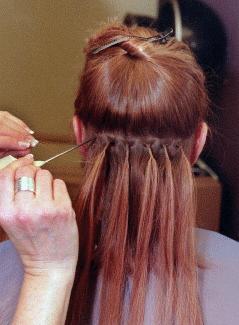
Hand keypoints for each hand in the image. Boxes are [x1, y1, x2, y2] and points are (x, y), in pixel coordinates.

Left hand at [0, 111, 38, 157]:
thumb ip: (10, 151)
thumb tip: (24, 150)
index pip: (2, 139)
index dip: (16, 143)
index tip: (27, 146)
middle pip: (4, 127)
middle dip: (21, 135)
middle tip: (32, 141)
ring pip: (6, 119)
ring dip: (22, 128)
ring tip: (30, 136)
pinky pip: (6, 115)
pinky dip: (18, 122)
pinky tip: (25, 128)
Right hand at [0, 155, 78, 277]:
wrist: (50, 265)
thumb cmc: (31, 242)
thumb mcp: (10, 220)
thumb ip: (12, 195)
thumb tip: (24, 164)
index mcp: (5, 212)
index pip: (6, 175)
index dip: (16, 164)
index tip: (24, 161)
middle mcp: (23, 210)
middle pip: (27, 171)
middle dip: (33, 172)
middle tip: (37, 184)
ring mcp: (45, 209)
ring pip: (45, 174)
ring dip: (46, 181)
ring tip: (47, 197)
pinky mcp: (63, 209)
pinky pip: (60, 183)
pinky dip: (58, 188)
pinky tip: (56, 202)